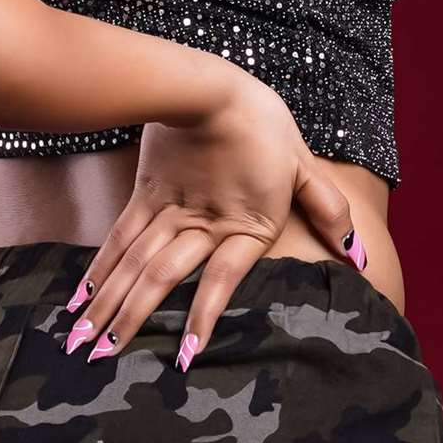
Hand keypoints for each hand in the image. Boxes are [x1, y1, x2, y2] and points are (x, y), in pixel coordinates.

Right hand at [61, 73, 364, 367]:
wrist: (209, 83)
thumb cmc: (261, 122)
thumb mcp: (303, 164)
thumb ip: (328, 210)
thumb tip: (359, 255)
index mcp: (243, 223)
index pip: (220, 280)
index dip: (202, 317)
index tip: (185, 357)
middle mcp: (200, 223)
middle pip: (160, 277)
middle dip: (131, 320)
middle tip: (103, 359)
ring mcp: (168, 210)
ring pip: (133, 263)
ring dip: (108, 304)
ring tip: (82, 341)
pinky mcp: (145, 195)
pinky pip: (120, 237)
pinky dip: (101, 268)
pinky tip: (83, 296)